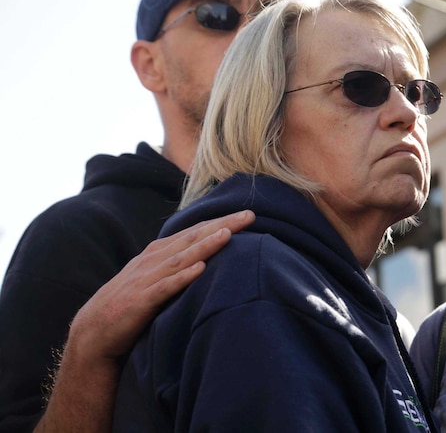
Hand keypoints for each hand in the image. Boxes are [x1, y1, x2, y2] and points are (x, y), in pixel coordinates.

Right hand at [65, 210, 254, 362]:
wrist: (94, 333)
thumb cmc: (129, 304)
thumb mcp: (152, 278)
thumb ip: (175, 265)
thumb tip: (208, 256)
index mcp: (158, 253)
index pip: (194, 232)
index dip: (221, 222)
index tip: (248, 214)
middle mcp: (153, 261)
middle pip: (193, 238)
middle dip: (222, 225)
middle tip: (250, 215)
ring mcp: (146, 280)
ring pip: (181, 259)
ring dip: (205, 246)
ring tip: (228, 235)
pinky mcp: (140, 302)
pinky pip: (164, 288)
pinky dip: (182, 278)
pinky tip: (200, 269)